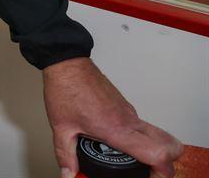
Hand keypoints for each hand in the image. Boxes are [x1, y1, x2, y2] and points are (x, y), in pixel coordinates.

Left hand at [42, 58, 181, 176]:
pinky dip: (141, 138)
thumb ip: (65, 155)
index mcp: (117, 129)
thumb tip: (69, 174)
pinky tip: (120, 142)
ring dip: (154, 150)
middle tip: (149, 172)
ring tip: (134, 160)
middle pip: (170, 145)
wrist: (67, 64)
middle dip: (167, 163)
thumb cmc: (66, 89)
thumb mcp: (61, 128)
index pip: (158, 153)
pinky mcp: (126, 107)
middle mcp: (129, 121)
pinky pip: (143, 126)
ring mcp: (130, 113)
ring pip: (158, 135)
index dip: (163, 172)